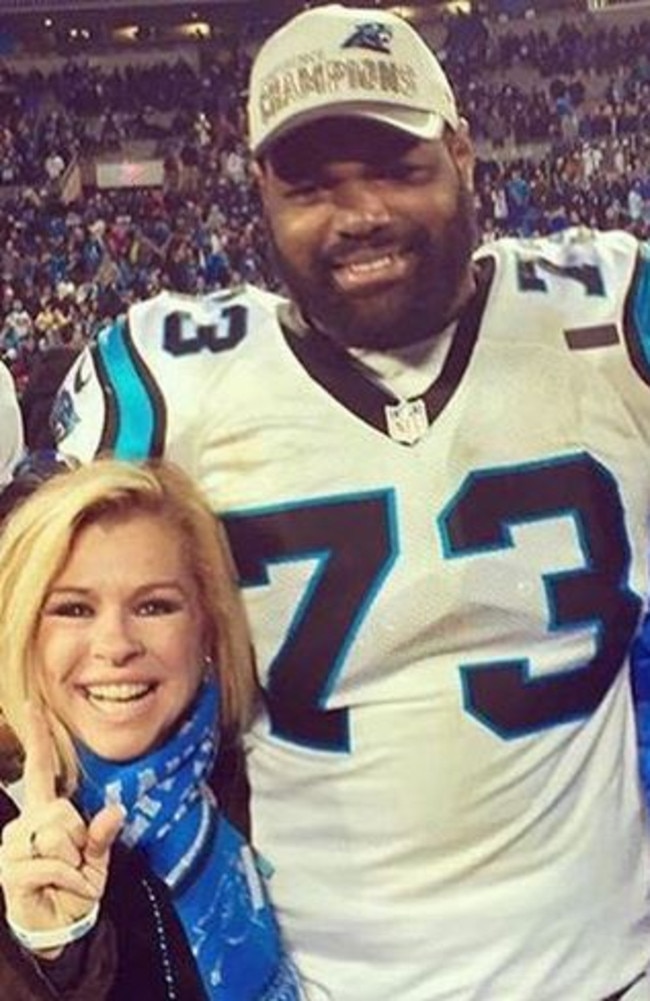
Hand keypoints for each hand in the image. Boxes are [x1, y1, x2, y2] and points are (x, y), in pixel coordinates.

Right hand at [0, 703, 123, 955]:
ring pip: (55, 838)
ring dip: (73, 862)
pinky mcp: (8, 871)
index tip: (34, 704)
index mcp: (45, 812)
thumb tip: (115, 811)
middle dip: (78, 838)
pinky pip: (50, 864)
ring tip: (67, 874)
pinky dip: (68, 879)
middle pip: (61, 811)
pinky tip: (64, 888)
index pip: (39, 767)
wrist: (60, 925)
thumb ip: (103, 834)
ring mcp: (12, 847)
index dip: (37, 736)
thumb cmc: (76, 885)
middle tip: (76, 860)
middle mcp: (24, 824)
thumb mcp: (98, 859)